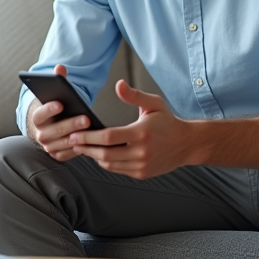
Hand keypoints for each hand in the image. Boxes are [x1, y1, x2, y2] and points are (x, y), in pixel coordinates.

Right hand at [27, 65, 92, 160]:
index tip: (61, 103)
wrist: (51, 127)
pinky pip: (69, 154)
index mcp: (37, 118)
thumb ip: (58, 81)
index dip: (49, 109)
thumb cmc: (56, 108)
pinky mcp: (58, 155)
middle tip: (86, 119)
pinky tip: (92, 143)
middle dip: (71, 124)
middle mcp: (40, 134)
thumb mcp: (56, 94)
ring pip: (63, 144)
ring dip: (77, 139)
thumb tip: (60, 67)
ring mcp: (49, 146)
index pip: (40, 114)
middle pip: (54, 131)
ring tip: (92, 132)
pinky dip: (79, 149)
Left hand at [67, 81, 201, 179]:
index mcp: (141, 133)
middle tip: (72, 141)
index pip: (108, 137)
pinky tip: (98, 154)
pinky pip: (117, 169)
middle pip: (105, 153)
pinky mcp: (141, 174)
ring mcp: (141, 165)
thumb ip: (134, 95)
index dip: (89, 136)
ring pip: (109, 164)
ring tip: (82, 147)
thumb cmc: (168, 122)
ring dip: (93, 156)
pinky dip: (106, 162)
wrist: (186, 144)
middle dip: (85, 148)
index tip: (75, 133)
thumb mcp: (154, 103)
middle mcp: (141, 152)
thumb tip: (118, 85)